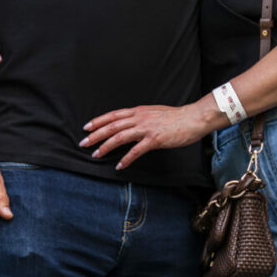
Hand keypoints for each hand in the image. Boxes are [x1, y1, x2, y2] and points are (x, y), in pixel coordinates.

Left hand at [80, 101, 210, 170]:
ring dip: (106, 146)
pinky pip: (136, 150)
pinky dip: (126, 159)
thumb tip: (130, 124)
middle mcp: (140, 118)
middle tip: (83, 143)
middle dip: (96, 135)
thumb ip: (141, 118)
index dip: (98, 121)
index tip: (86, 127)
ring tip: (96, 155)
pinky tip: (119, 166)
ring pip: (120, 136)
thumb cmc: (176, 117)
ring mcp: (146, 128)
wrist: (192, 118)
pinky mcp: (155, 139)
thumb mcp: (154, 113)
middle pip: (112, 126)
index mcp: (139, 111)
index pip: (113, 115)